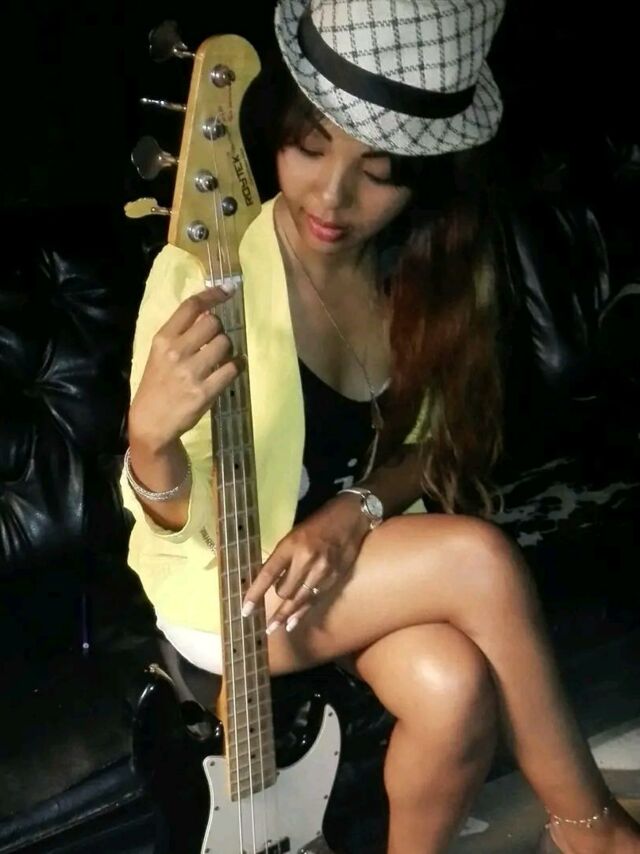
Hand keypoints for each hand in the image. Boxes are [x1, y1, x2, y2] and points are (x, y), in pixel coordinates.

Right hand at [129, 287, 243, 449]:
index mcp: (162, 339)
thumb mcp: (160, 354)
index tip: (229, 289)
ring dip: (227, 349)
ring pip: (225, 343)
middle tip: (214, 342)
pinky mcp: (204, 392)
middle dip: (219, 329)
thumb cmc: (158, 385)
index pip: (191, 306)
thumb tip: (210, 312)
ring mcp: (191, 372)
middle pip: (213, 322)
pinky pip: (232, 368)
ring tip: (220, 359)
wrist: (152, 422)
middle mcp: (176, 352)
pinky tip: (233, 368)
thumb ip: (181, 334)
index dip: (213, 294)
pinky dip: (237, 366)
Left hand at [243, 494, 370, 632]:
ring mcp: (322, 571)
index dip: (255, 594)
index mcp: (291, 545)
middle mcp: (306, 559)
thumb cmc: (318, 524)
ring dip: (285, 614)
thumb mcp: (294, 534)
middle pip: (284, 591)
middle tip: (268, 604)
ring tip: (273, 628)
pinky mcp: (335, 578)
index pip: (268, 574)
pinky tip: (293, 623)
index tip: (245, 610)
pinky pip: (314, 599)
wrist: (351, 517)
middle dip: (275, 599)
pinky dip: (302, 612)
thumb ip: (283, 557)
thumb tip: (268, 580)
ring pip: (299, 600)